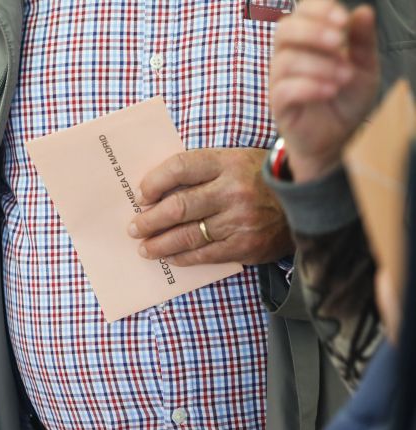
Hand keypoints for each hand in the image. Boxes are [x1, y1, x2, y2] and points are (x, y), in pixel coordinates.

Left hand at [128, 148, 293, 265]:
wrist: (305, 201)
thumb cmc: (260, 180)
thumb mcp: (235, 161)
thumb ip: (202, 173)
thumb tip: (158, 193)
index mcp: (227, 162)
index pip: (180, 167)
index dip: (154, 182)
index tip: (140, 195)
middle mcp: (232, 191)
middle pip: (178, 206)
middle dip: (149, 220)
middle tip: (134, 228)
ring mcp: (239, 220)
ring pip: (187, 235)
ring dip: (159, 244)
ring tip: (145, 248)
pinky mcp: (245, 246)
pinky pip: (204, 254)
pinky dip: (183, 257)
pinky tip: (170, 257)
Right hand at [271, 0, 379, 180]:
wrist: (337, 137)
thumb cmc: (346, 100)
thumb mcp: (364, 67)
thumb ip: (363, 41)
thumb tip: (361, 12)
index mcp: (308, 41)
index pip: (302, 12)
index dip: (319, 10)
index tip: (343, 21)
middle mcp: (289, 57)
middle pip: (284, 30)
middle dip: (312, 32)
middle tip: (338, 42)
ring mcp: (280, 81)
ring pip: (285, 61)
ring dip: (318, 65)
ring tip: (344, 77)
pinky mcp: (278, 105)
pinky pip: (284, 90)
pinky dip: (309, 87)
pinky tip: (330, 91)